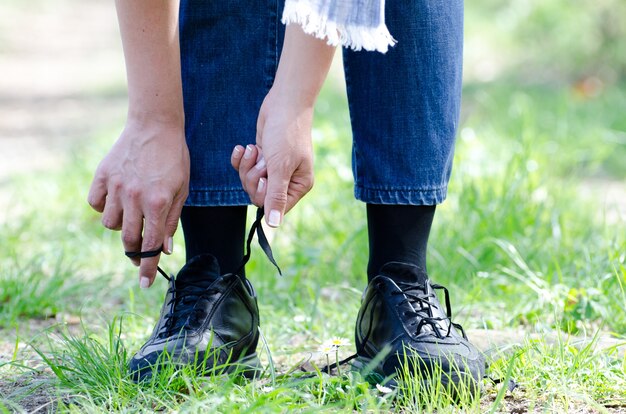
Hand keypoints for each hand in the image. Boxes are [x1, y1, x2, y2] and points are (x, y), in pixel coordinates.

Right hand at [88, 119, 189, 287]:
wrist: (155, 125)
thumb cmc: (174, 158)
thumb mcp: (182, 190)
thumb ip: (171, 220)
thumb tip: (163, 248)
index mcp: (159, 203)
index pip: (150, 245)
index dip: (148, 267)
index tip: (144, 284)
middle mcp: (135, 198)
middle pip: (128, 239)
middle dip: (134, 252)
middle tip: (139, 252)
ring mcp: (116, 186)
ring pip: (110, 224)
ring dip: (121, 226)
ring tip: (132, 213)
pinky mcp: (102, 176)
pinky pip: (96, 204)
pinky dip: (104, 206)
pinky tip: (116, 199)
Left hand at [231, 90, 313, 226]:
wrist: (283, 103)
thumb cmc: (287, 133)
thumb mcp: (280, 167)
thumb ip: (276, 196)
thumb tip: (274, 225)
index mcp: (298, 185)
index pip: (275, 207)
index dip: (264, 195)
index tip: (265, 179)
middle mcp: (287, 180)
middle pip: (259, 196)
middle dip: (253, 178)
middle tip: (261, 161)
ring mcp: (273, 168)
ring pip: (249, 182)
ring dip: (247, 166)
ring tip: (254, 150)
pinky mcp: (261, 157)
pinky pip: (243, 168)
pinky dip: (241, 159)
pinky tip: (243, 147)